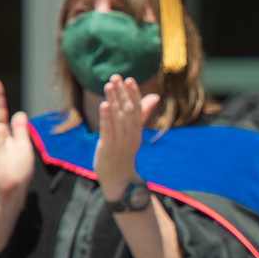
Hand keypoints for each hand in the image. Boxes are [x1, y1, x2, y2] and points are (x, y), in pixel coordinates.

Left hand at [95, 75, 159, 199]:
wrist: (119, 180)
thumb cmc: (124, 153)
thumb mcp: (134, 133)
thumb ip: (142, 114)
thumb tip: (155, 97)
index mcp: (136, 131)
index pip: (137, 109)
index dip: (133, 94)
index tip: (129, 79)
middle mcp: (130, 135)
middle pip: (127, 111)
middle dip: (122, 93)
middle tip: (116, 77)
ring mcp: (120, 142)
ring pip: (118, 118)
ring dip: (113, 100)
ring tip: (108, 85)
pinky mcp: (108, 148)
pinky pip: (108, 131)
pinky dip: (106, 118)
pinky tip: (104, 105)